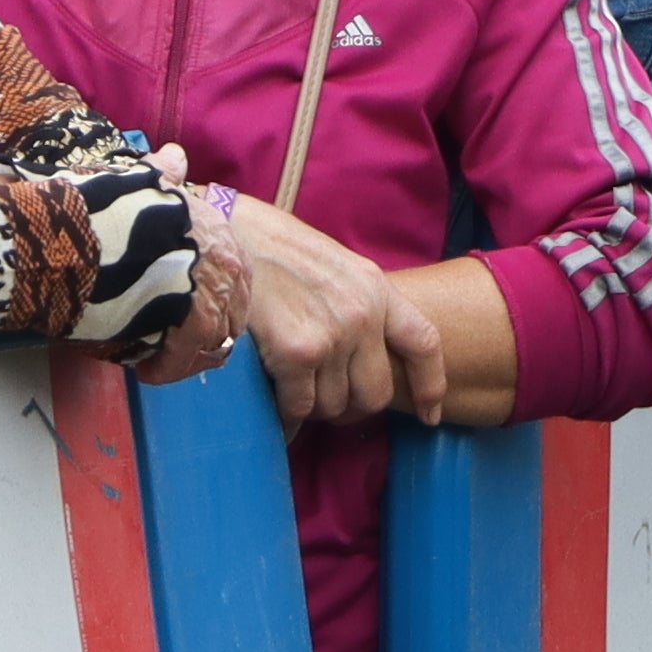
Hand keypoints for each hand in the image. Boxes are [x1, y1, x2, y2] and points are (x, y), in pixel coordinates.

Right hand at [219, 192, 450, 427]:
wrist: (221, 235)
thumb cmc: (262, 245)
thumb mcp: (327, 264)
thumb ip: (349, 302)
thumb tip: (349, 351)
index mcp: (374, 287)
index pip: (422, 342)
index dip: (429, 384)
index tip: (430, 415)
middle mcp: (363, 313)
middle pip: (375, 393)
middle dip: (349, 406)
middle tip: (320, 399)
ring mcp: (334, 334)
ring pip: (333, 406)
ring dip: (311, 407)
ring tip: (288, 389)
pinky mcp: (298, 352)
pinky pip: (299, 407)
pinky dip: (284, 416)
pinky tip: (271, 408)